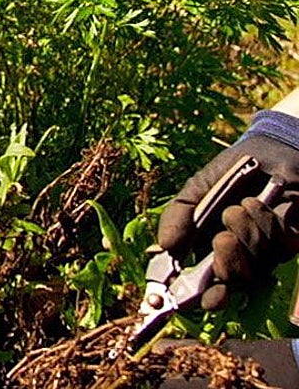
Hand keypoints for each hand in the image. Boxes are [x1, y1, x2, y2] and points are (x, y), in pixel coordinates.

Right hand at [157, 110, 298, 308]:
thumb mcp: (197, 189)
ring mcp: (267, 250)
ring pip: (256, 265)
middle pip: (232, 281)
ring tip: (240, 207)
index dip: (202, 297)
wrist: (270, 151)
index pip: (206, 286)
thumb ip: (178, 215)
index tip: (193, 298)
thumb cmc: (232, 170)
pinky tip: (258, 204)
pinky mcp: (291, 241)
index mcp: (210, 248)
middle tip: (222, 240)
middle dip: (228, 265)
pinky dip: (264, 224)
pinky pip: (278, 246)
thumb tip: (164, 247)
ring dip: (246, 235)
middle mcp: (240, 254)